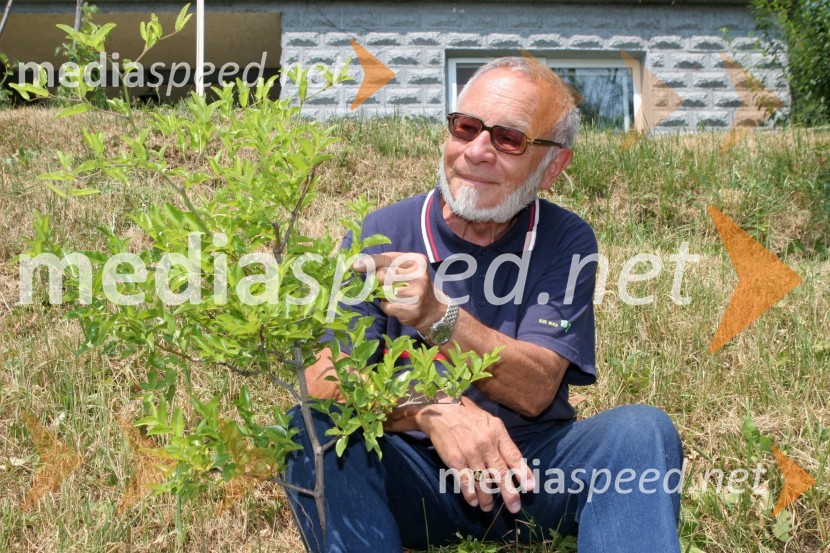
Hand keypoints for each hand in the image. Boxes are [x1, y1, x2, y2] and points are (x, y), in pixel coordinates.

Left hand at [353, 252, 445, 333]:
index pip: (388, 259)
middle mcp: (419, 275)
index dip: (371, 262)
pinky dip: (387, 307)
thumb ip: (385, 264)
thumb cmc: (412, 284)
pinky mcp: (412, 309)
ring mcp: (417, 293)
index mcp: (417, 261)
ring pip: (383, 292)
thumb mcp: (404, 268)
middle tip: (390, 285)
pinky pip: (386, 306)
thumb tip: (359, 265)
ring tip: (397, 297)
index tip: (356, 266)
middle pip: (383, 275)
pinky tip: (398, 306)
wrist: (432, 309)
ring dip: (384, 295)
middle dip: (380, 281)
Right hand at [415, 397, 533, 513]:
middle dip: (509, 493)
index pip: (514, 456)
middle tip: (514, 507)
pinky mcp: (455, 459)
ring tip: (488, 508)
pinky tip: (473, 501)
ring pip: (483, 481)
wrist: (442, 410)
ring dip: (487, 498)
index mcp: (497, 432)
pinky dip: (470, 494)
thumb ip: (502, 441)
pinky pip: (465, 480)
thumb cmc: (469, 416)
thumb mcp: (490, 422)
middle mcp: (486, 443)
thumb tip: (514, 462)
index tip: (529, 488)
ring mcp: (470, 452)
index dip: (523, 474)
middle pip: (501, 473)